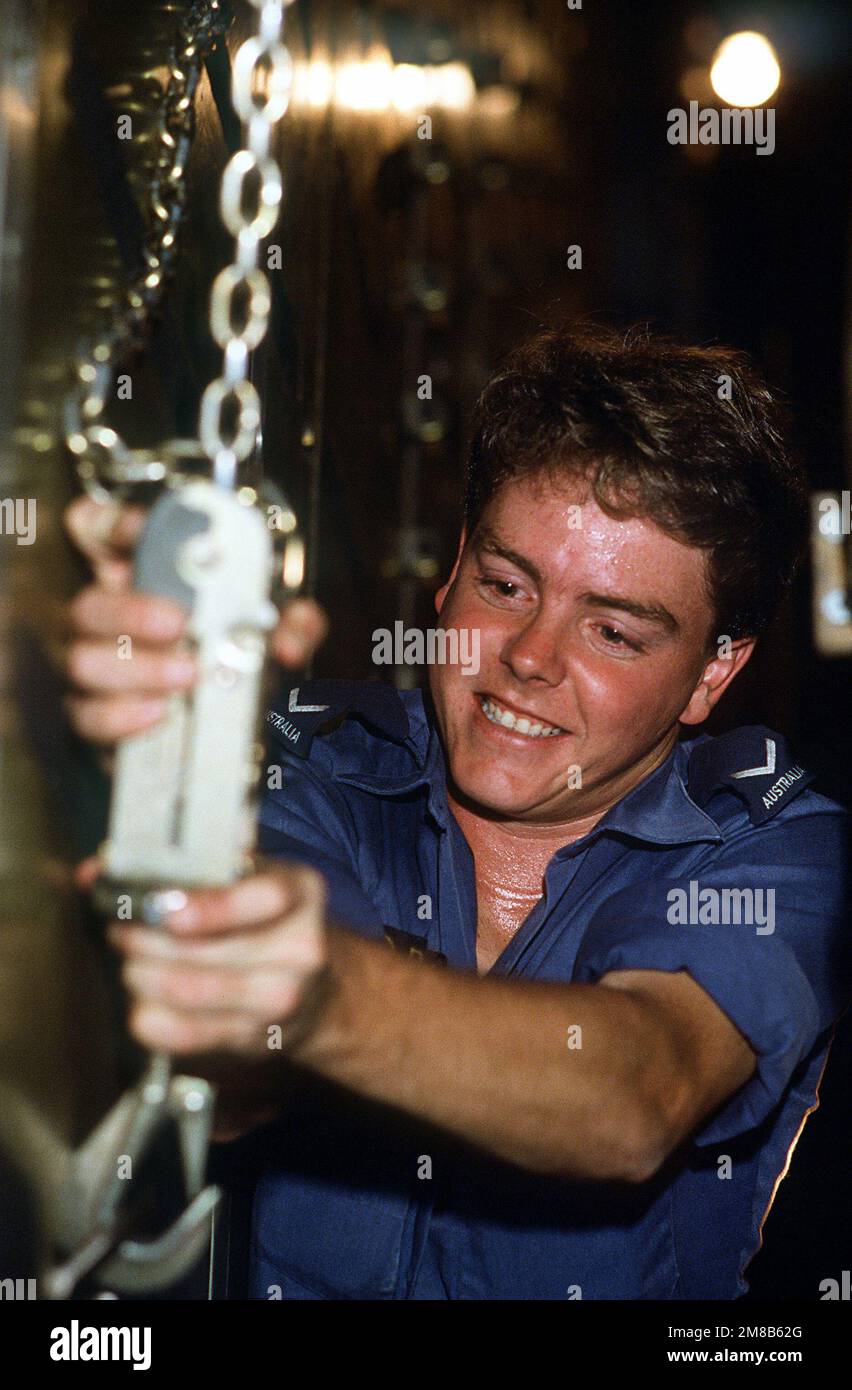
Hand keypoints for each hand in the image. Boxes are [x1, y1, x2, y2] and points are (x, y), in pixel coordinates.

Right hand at [63, 494, 328, 744]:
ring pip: (84, 661)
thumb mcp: (272, 628)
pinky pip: (89, 715)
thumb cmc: (239, 655)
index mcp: (140, 575)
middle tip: (178, 623)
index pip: (99, 530)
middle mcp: (107, 616)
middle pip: (88, 604)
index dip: (113, 526)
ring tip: (186, 674)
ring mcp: (95, 666)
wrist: (231, 721)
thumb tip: (288, 641)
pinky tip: (160, 712)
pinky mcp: (95, 713)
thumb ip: (291, 623)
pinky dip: (122, 716)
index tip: (140, 531)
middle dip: (131, 612)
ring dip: (138, 669)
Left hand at [76, 856, 329, 1064]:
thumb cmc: (264, 920)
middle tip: (121, 927)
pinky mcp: (251, 1039)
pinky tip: (143, 997)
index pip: (263, 898)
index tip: (162, 908)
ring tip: (131, 957)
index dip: (210, 907)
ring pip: (189, 991)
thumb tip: (98, 868)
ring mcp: (278, 1001)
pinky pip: (182, 1034)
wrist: (314, 989)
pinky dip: (149, 1014)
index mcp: (301, 894)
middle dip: (147, 939)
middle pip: (209, 952)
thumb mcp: (247, 876)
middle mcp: (299, 951)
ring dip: (142, 972)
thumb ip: (182, 864)